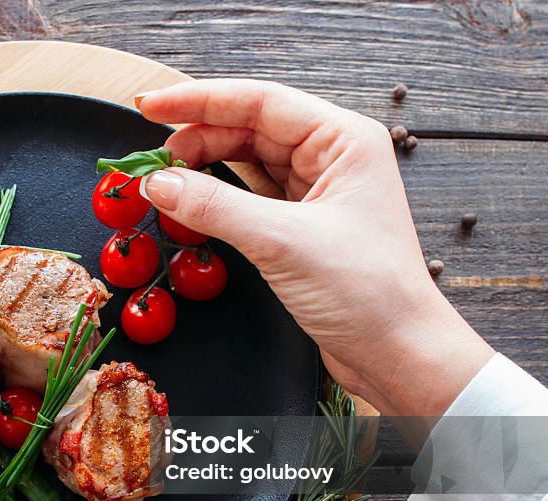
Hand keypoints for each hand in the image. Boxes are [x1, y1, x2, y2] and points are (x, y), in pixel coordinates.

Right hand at [136, 79, 493, 416]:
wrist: (398, 354)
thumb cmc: (367, 293)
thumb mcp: (282, 242)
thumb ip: (215, 207)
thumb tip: (158, 184)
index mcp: (343, 141)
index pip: (259, 102)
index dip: (199, 100)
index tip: (150, 106)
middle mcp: (331, 159)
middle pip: (248, 129)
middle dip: (196, 139)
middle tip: (149, 161)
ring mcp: (316, 193)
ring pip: (246, 164)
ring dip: (203, 169)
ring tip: (161, 181)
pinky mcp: (301, 227)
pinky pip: (249, 198)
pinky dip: (216, 200)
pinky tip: (188, 204)